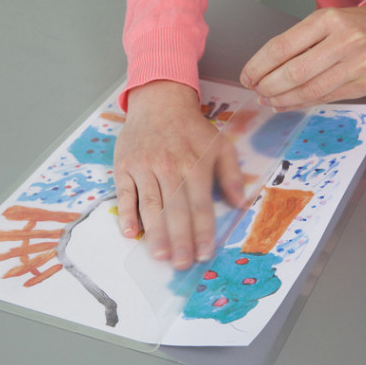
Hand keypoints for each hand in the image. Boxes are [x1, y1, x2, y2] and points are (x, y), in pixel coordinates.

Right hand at [113, 80, 244, 269]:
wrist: (159, 100)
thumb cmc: (191, 128)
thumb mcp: (220, 145)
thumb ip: (231, 175)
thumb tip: (241, 204)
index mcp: (195, 165)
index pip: (200, 206)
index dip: (203, 232)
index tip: (205, 254)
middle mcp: (170, 168)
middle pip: (175, 210)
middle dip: (179, 240)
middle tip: (181, 264)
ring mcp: (145, 167)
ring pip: (150, 205)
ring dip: (155, 232)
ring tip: (159, 255)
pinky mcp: (125, 166)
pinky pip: (124, 193)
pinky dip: (126, 213)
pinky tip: (130, 233)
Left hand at [240, 5, 365, 110]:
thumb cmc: (352, 28)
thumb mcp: (325, 23)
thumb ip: (296, 44)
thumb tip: (261, 71)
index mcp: (328, 21)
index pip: (282, 47)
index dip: (258, 66)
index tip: (247, 76)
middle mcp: (344, 41)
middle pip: (294, 72)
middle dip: (268, 86)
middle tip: (256, 90)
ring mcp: (356, 65)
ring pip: (308, 90)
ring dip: (281, 99)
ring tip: (267, 99)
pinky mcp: (363, 85)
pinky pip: (322, 99)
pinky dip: (297, 104)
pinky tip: (284, 104)